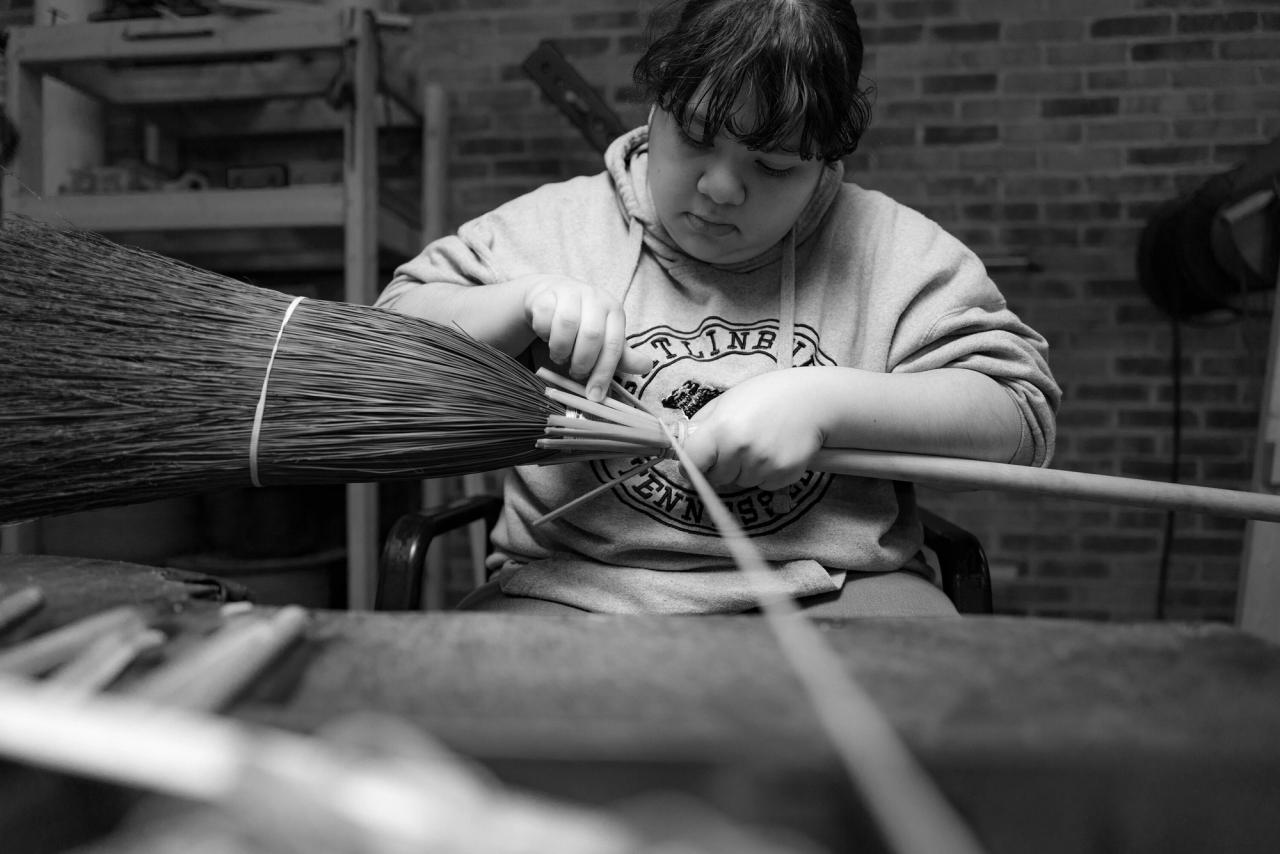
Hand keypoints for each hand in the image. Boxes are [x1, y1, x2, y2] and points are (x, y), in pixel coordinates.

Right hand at [518, 274, 651, 399]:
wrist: (553, 296)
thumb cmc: (583, 322)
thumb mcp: (605, 338)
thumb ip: (622, 356)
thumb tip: (646, 366)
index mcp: (614, 311)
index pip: (614, 345)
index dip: (604, 373)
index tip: (594, 395)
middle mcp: (595, 298)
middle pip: (592, 335)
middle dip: (582, 363)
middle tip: (576, 373)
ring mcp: (570, 293)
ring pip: (566, 325)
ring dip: (561, 350)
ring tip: (561, 356)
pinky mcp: (546, 295)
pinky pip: (544, 320)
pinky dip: (544, 336)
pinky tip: (547, 337)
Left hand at [679, 371, 826, 490]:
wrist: (813, 400)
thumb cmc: (766, 395)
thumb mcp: (727, 401)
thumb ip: (702, 425)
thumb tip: (682, 447)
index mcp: (721, 428)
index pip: (691, 462)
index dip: (690, 465)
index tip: (694, 463)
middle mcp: (740, 449)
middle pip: (715, 477)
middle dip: (720, 467)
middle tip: (737, 444)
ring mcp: (763, 464)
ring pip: (740, 482)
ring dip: (744, 470)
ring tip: (760, 442)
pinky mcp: (783, 475)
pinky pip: (762, 485)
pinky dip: (765, 474)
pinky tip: (775, 450)